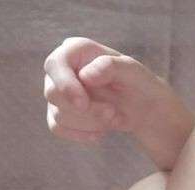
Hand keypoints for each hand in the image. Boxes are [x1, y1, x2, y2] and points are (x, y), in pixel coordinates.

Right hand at [43, 37, 177, 144]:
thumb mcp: (131, 71)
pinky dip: (80, 134)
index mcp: (75, 50)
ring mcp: (58, 92)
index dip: (65, 85)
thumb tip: (84, 75)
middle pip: (53, 93)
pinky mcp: (59, 112)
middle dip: (86, 109)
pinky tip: (99, 134)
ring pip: (58, 114)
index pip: (54, 65)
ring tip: (113, 116)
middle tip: (112, 111)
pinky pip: (57, 128)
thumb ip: (109, 67)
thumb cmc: (136, 82)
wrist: (141, 107)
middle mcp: (61, 69)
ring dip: (90, 122)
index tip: (83, 103)